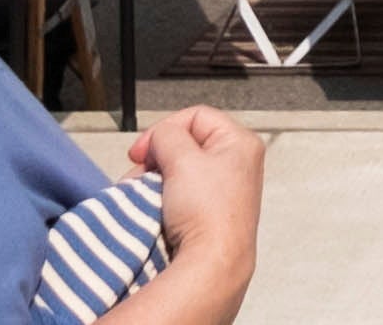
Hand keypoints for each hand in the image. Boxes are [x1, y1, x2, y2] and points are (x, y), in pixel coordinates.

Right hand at [132, 101, 262, 253]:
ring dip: (156, 181)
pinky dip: (163, 198)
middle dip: (157, 159)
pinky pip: (181, 195)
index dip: (164, 129)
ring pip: (180, 171)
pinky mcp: (211, 214)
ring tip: (143, 195)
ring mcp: (225, 191)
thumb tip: (159, 137)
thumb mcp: (181, 159)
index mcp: (240, 143)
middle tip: (141, 174)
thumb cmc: (207, 213)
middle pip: (186, 145)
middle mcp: (238, 165)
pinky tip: (153, 208)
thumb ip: (166, 135)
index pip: (195, 117)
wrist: (211, 265)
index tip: (142, 150)